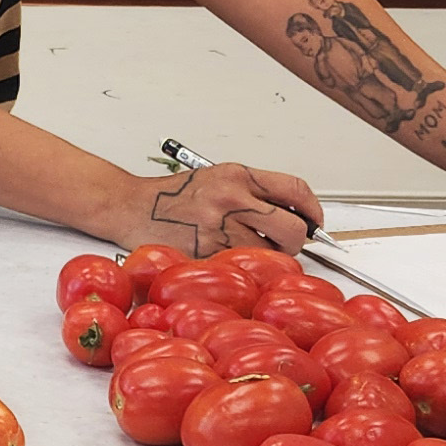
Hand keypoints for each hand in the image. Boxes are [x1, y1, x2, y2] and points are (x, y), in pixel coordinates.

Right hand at [124, 162, 327, 257]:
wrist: (131, 206)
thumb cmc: (174, 196)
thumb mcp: (218, 178)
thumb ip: (255, 193)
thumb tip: (296, 214)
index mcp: (238, 176)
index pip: (295, 189)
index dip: (313, 210)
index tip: (314, 222)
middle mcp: (231, 198)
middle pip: (292, 228)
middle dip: (296, 241)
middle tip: (286, 244)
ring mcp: (219, 228)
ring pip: (270, 255)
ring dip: (269, 260)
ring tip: (252, 253)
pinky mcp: (206, 253)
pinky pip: (241, 268)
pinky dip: (242, 270)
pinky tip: (230, 262)